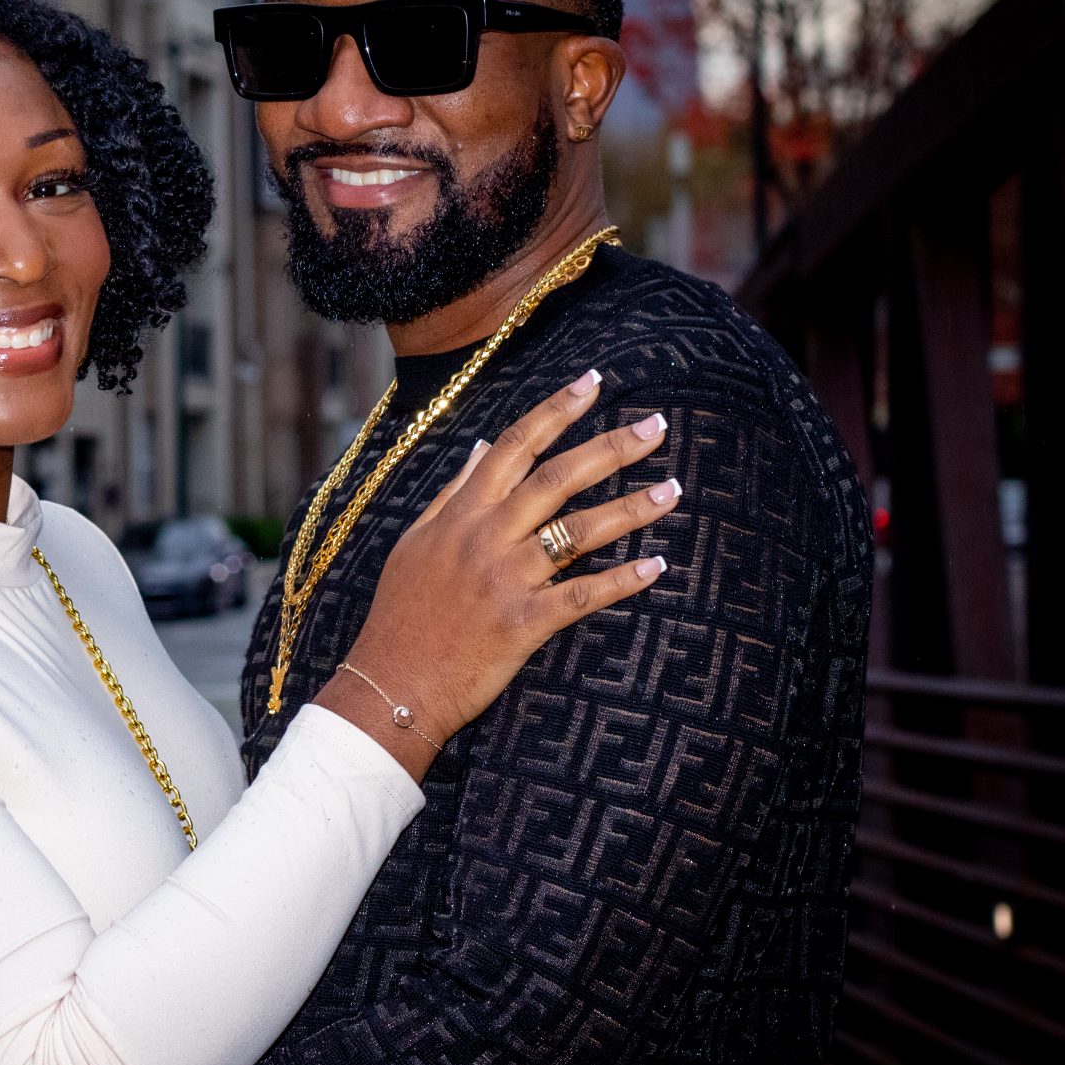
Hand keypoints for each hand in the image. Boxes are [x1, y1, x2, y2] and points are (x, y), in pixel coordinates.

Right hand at [314, 368, 677, 775]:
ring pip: (579, 531)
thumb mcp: (415, 543)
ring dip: (631, 508)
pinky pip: (584, 594)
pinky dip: (623, 580)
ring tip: (673, 490)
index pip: (513, 446)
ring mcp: (507, 579)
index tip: (592, 383)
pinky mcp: (524, 623)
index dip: (555, 411)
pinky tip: (657, 566)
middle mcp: (486, 537)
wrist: (391, 681)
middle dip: (611, 448)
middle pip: (558, 478)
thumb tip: (484, 447)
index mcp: (460, 514)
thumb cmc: (401, 614)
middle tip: (657, 427)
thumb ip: (452, 493)